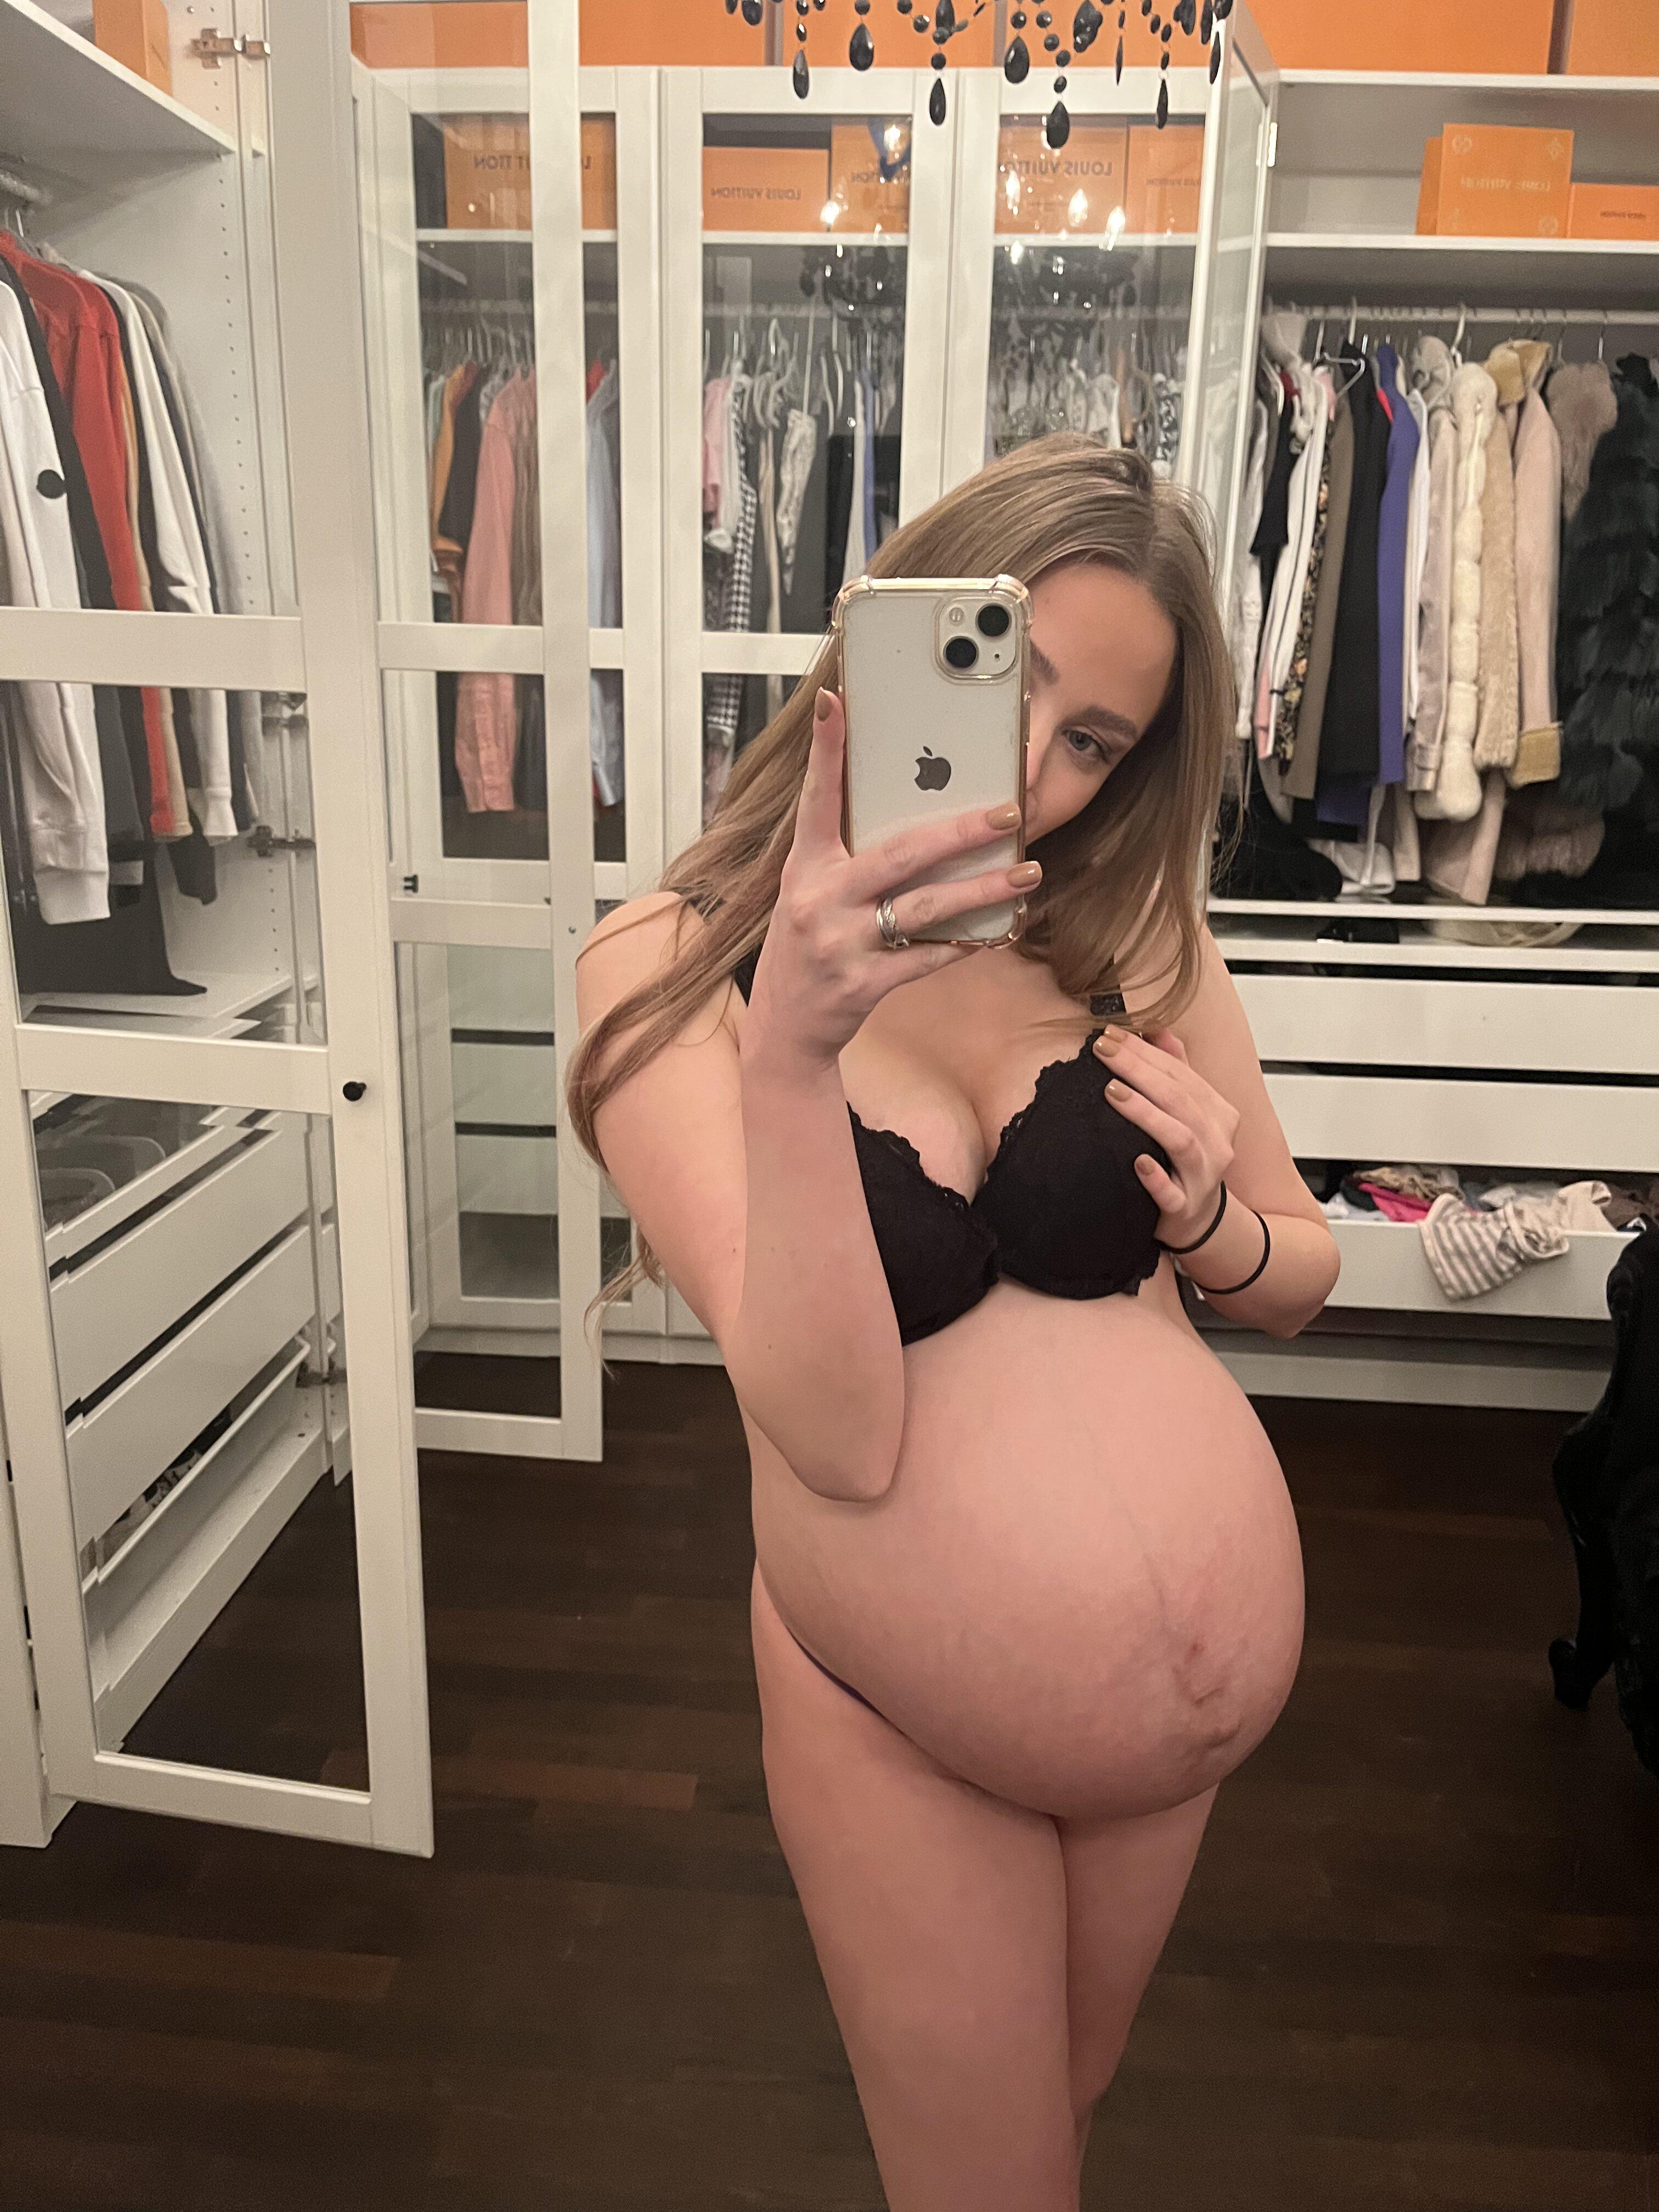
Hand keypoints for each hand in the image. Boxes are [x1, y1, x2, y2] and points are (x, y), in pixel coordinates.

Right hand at [749, 688, 1039, 1070]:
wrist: (786, 1026)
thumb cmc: (807, 944)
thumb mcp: (809, 890)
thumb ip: (847, 853)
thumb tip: (916, 811)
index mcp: (804, 866)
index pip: (815, 798)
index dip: (826, 751)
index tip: (837, 701)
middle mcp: (819, 899)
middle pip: (899, 853)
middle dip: (959, 831)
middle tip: (1009, 812)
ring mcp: (841, 943)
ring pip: (925, 907)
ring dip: (982, 889)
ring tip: (1027, 872)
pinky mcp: (864, 983)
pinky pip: (928, 955)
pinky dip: (967, 940)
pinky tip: (1002, 927)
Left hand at [1092, 1025, 1239, 1246]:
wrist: (1198, 1219)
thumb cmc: (1188, 1161)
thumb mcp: (1189, 1113)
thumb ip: (1177, 1072)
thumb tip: (1156, 1030)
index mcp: (1219, 1114)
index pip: (1181, 1075)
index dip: (1146, 1052)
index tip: (1111, 1034)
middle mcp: (1216, 1142)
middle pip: (1179, 1100)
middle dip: (1139, 1071)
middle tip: (1103, 1051)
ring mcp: (1203, 1177)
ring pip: (1179, 1139)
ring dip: (1145, 1114)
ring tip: (1112, 1092)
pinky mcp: (1184, 1208)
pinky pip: (1171, 1194)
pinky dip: (1155, 1177)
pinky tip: (1136, 1162)